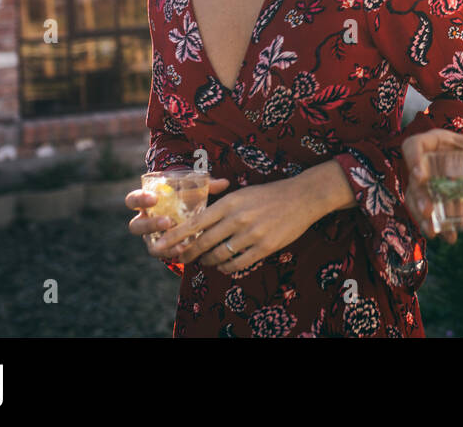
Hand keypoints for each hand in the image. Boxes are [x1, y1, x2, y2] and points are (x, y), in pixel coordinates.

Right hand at [125, 179, 230, 258]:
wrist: (189, 214)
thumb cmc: (188, 196)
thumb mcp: (195, 188)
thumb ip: (206, 185)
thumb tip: (225, 183)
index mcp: (147, 202)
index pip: (133, 200)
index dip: (140, 200)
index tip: (154, 198)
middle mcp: (145, 221)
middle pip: (136, 226)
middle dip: (150, 225)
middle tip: (168, 221)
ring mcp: (152, 237)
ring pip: (150, 245)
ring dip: (163, 245)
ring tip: (180, 243)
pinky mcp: (163, 249)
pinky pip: (163, 254)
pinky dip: (173, 253)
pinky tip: (185, 250)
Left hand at [149, 176, 324, 274]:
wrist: (302, 197)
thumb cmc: (268, 195)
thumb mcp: (241, 194)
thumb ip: (220, 208)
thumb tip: (197, 225)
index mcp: (229, 203)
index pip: (195, 222)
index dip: (174, 236)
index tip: (160, 245)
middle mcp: (238, 219)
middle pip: (203, 243)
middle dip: (187, 254)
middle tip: (180, 259)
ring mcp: (251, 234)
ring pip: (218, 256)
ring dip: (208, 261)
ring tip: (205, 261)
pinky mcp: (264, 248)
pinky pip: (237, 264)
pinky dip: (226, 268)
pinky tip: (224, 265)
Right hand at [403, 129, 462, 243]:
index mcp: (438, 143)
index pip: (414, 145)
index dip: (412, 158)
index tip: (420, 176)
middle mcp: (428, 162)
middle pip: (412, 178)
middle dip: (417, 196)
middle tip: (428, 211)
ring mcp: (429, 183)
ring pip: (415, 200)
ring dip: (420, 217)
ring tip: (432, 232)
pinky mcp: (435, 202)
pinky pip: (428, 215)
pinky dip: (437, 228)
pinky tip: (450, 237)